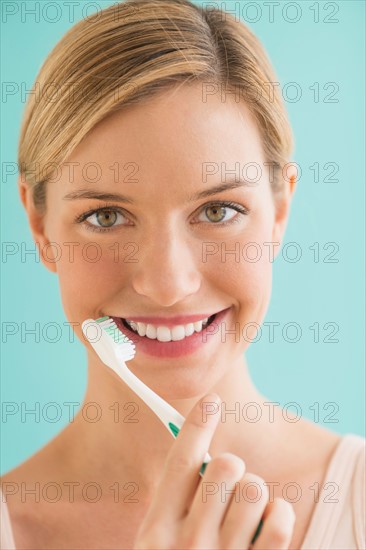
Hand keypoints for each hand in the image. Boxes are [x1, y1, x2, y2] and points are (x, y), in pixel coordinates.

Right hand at [134, 393, 295, 548]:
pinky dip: (279, 513)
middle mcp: (187, 545)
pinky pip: (279, 521)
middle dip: (229, 468)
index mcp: (156, 530)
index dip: (197, 425)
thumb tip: (198, 446)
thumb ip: (177, 500)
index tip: (213, 402)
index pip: (180, 461)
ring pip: (255, 487)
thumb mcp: (160, 543)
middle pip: (225, 467)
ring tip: (243, 511)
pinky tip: (269, 520)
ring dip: (253, 493)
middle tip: (225, 484)